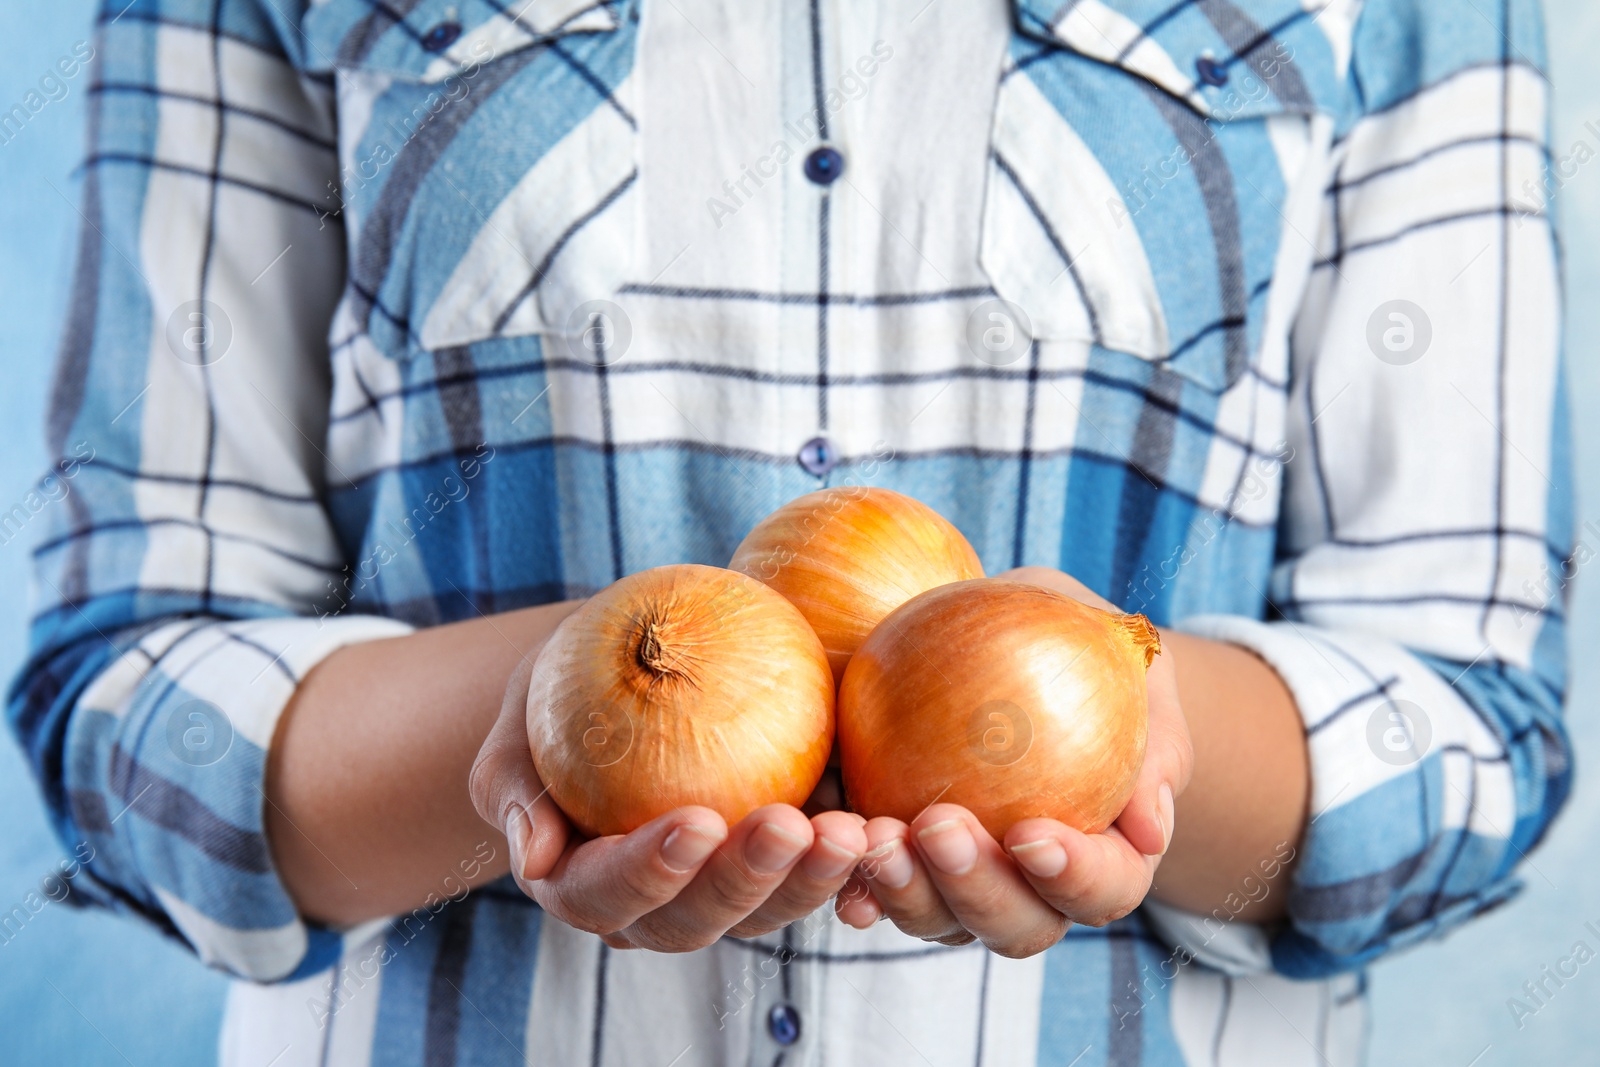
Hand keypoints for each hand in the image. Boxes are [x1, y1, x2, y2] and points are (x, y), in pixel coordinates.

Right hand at [470, 654, 867, 949]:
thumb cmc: (559, 692)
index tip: (695, 822)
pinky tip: (886, 827)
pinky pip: (818, 876)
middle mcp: (654, 907)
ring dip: (812, 879)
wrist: (626, 676)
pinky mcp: (780, 866)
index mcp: (583, 883)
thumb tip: (533, 856)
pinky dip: (853, 863)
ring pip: (767, 910)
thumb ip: (513, 783)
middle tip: (789, 827)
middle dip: (746, 882)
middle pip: (697, 919)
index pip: (607, 895)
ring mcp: (723, 893)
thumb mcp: (520, 719)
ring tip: (851, 831)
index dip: (651, 872)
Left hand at [833, 567, 1193, 956]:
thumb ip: (1153, 737)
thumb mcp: (1134, 665)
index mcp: (1104, 857)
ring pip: (936, 918)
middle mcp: (1032, 889)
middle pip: (1014, 924)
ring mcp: (961, 884)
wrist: (1020, 646)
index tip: (1032, 833)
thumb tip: (1151, 828)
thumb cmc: (1091, 653)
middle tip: (940, 826)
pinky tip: (828, 840)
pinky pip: (869, 880)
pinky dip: (847, 872)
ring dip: (903, 887)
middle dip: (976, 889)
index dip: (1074, 878)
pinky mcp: (899, 859)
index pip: (1103, 889)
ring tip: (875, 833)